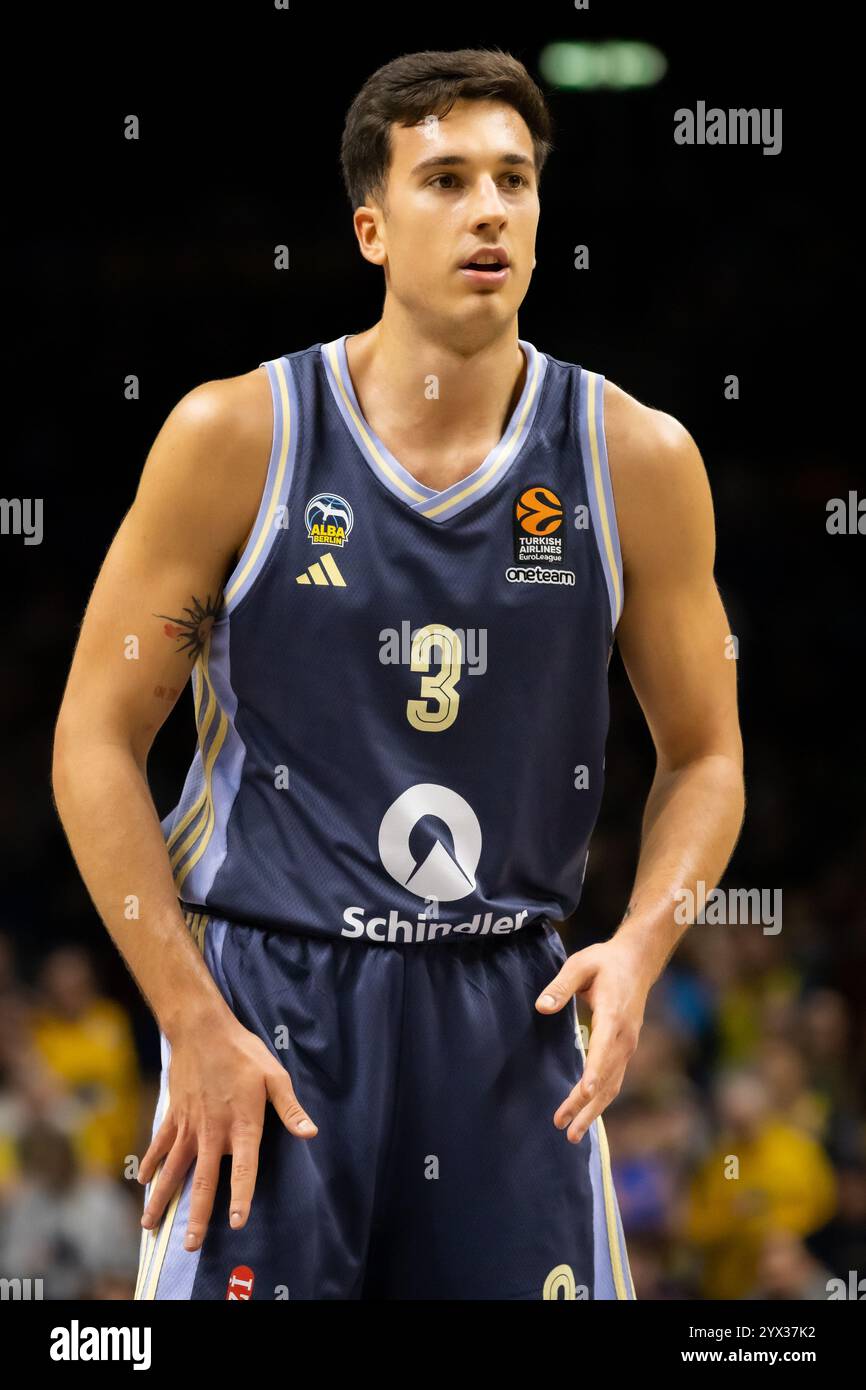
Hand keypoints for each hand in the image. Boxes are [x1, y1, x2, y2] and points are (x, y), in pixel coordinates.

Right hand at [137, 1016, 316, 1249]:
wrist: (202, 1029)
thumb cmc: (243, 1053)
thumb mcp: (275, 1077)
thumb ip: (290, 1109)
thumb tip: (310, 1133)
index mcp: (242, 1125)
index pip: (243, 1169)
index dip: (241, 1196)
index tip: (236, 1223)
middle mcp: (213, 1132)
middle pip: (203, 1182)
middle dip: (197, 1216)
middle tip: (190, 1247)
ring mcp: (189, 1126)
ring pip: (174, 1170)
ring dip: (162, 1199)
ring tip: (150, 1226)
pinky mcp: (174, 1115)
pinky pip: (160, 1145)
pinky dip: (151, 1164)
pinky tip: (144, 1183)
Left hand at [535, 938, 650, 1142]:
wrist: (637, 961)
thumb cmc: (605, 962)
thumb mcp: (580, 965)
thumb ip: (560, 986)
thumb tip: (542, 1007)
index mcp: (613, 1016)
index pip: (604, 1049)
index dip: (594, 1072)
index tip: (584, 1093)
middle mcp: (624, 1037)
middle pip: (606, 1078)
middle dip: (586, 1106)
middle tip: (565, 1129)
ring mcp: (627, 1046)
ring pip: (612, 1085)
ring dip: (593, 1111)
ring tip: (572, 1134)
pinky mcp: (624, 1049)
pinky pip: (615, 1080)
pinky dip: (601, 1100)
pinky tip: (587, 1114)